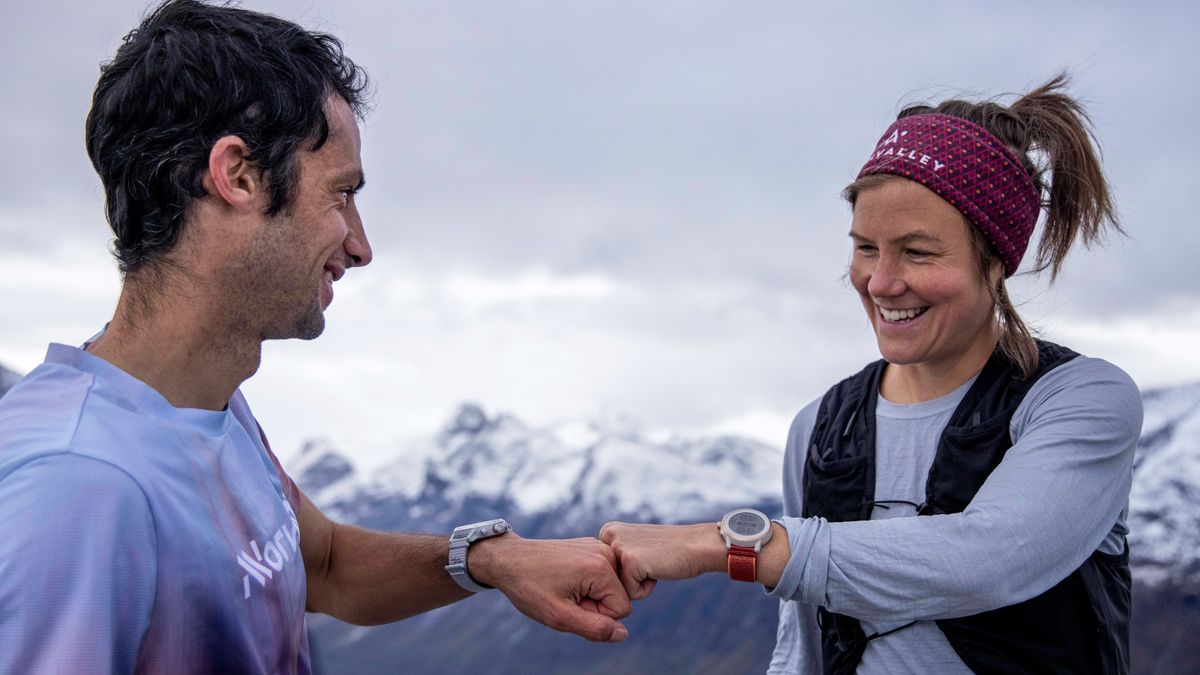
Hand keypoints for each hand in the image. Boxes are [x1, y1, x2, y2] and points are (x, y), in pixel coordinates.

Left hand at [468, 534, 631, 642]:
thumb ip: (594, 628)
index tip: (570, 604)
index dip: (596, 616)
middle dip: (594, 604)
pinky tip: (564, 577)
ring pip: (610, 587)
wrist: (508, 558)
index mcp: (601, 568)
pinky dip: (586, 581)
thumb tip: (622, 635)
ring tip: (563, 586)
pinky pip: (601, 575)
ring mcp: (598, 546)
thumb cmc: (530, 587)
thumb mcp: (559, 616)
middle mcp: (605, 552)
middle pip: (617, 597)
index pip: (621, 610)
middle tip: (564, 595)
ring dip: (590, 594)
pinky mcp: (591, 546)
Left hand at [599, 522, 725, 600]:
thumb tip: (597, 576)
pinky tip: (658, 569)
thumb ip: (616, 555)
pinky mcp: (629, 561)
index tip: (644, 557)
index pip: (604, 572)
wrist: (697, 545)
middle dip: (631, 580)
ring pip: (617, 588)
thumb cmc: (668, 552)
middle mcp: (607, 534)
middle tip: (650, 561)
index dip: (627, 573)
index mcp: (607, 531)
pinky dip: (646, 589)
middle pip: (607, 580)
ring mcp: (618, 546)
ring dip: (638, 585)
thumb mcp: (635, 546)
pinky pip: (630, 594)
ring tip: (654, 564)